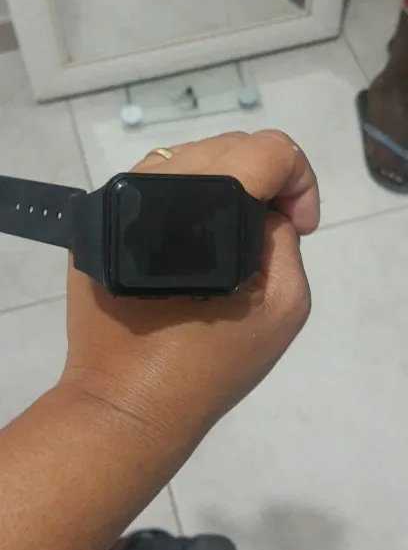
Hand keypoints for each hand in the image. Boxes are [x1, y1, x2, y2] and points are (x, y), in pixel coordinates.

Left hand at [62, 131, 318, 467]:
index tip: (299, 228)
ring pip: (189, 157)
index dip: (298, 182)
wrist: (125, 403)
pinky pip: (156, 185)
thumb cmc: (208, 364)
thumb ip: (286, 241)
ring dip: (225, 183)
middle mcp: (152, 184)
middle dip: (265, 178)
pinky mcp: (100, 220)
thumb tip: (268, 210)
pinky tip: (196, 241)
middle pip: (227, 145)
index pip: (265, 150)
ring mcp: (118, 197)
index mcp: (199, 202)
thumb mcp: (283, 307)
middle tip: (274, 231)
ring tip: (236, 234)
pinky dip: (188, 199)